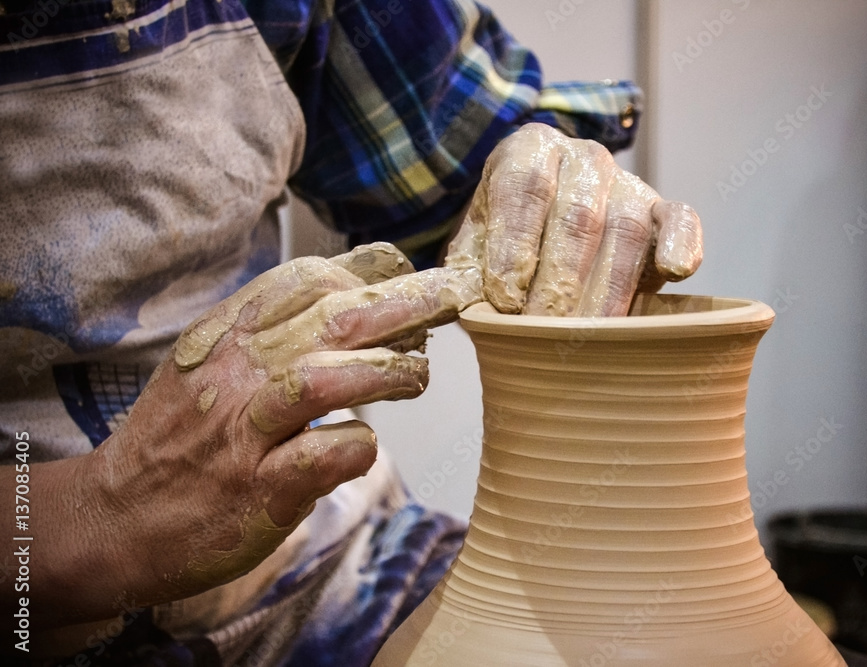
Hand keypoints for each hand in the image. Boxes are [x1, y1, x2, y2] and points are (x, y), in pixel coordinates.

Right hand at [43, 244, 478, 622]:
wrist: (113, 519)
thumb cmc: (183, 437)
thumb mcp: (214, 363)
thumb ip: (276, 326)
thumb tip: (360, 282)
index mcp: (227, 338)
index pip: (303, 280)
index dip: (366, 270)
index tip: (411, 271)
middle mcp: (236, 377)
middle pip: (327, 320)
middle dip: (401, 301)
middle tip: (454, 295)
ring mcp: (244, 436)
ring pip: (319, 382)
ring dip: (382, 370)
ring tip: (419, 375)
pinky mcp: (256, 493)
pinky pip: (317, 461)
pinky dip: (353, 448)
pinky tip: (365, 445)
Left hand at [446, 123, 702, 316]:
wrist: (546, 229)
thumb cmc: (503, 247)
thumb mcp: (472, 252)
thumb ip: (458, 276)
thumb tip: (438, 311)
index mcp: (528, 152)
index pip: (524, 189)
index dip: (514, 244)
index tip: (503, 297)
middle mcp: (583, 158)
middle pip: (577, 215)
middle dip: (559, 280)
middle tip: (543, 330)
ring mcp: (628, 183)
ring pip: (626, 228)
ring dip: (607, 289)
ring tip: (587, 337)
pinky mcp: (665, 211)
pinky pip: (681, 220)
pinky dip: (681, 244)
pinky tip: (674, 273)